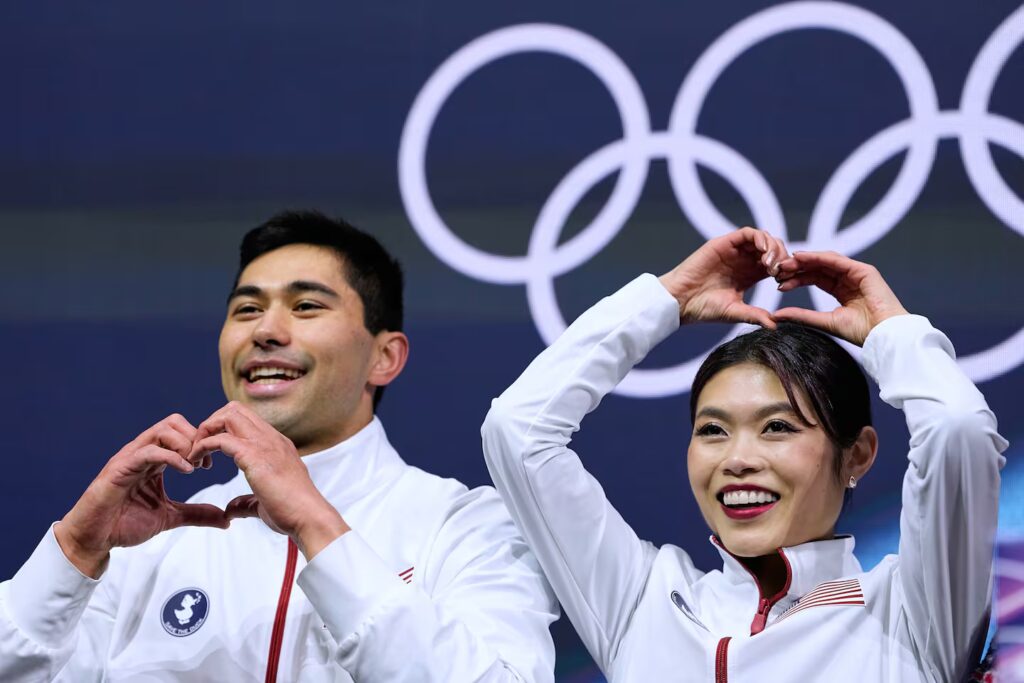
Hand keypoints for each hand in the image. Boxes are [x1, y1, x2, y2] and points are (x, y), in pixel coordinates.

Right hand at [55, 415, 229, 577]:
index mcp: (154, 459)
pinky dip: (171, 457)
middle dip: (195, 437)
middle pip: (174, 422)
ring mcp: (130, 457)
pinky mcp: (119, 468)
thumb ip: (197, 514)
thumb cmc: (126, 524)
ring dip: (185, 444)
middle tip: (205, 462)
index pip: (181, 432)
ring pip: (162, 430)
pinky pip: (149, 451)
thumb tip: (226, 520)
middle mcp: (143, 452)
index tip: (210, 464)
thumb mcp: (170, 517)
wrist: (95, 539)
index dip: (200, 443)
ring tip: (195, 467)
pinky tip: (187, 472)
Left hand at [189, 402, 349, 558]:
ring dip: (205, 431)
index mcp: (276, 445)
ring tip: (195, 455)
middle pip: (234, 409)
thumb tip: (230, 509)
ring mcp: (264, 444)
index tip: (210, 455)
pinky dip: (203, 446)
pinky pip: (221, 438)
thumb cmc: (292, 513)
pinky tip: (195, 463)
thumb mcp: (264, 503)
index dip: (222, 431)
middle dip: (210, 424)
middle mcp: (271, 438)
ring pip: (227, 415)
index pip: (245, 419)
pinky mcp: (254, 455)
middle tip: (199, 450)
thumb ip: (246, 502)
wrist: (309, 518)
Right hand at [659, 227, 787, 327]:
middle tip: (780, 272)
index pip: (775, 265)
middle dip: (781, 258)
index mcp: (748, 275)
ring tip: (771, 265)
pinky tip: (763, 253)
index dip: (784, 270)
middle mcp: (743, 260)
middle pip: (772, 249)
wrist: (681, 301)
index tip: (784, 282)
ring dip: (773, 248)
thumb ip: (754, 315)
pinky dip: (760, 239)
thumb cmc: (704, 309)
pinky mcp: (725, 243)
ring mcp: (734, 250)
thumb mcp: (734, 311)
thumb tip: (775, 326)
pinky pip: (748, 233)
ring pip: (763, 239)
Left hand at [773, 251, 908, 345]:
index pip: (815, 279)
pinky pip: (838, 260)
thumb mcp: (825, 321)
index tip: (778, 284)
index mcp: (842, 291)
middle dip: (797, 268)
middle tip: (777, 271)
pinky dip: (819, 257)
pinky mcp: (864, 271)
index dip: (797, 279)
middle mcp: (849, 279)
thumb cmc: (860, 333)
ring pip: (826, 261)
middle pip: (819, 268)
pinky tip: (802, 257)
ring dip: (805, 260)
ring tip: (786, 264)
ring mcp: (857, 273)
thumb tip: (775, 315)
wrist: (884, 336)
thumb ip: (801, 316)